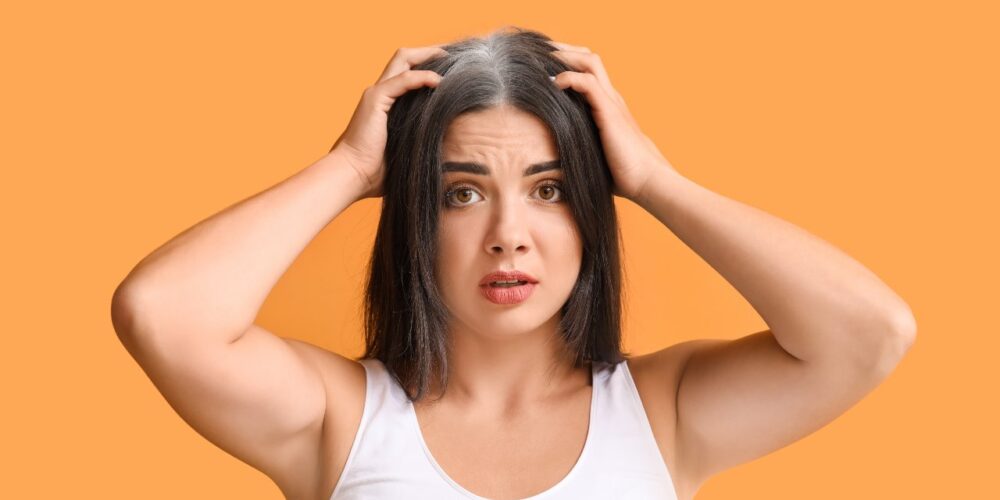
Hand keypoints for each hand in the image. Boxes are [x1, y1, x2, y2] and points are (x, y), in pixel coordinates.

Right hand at [329, 45, 447, 198]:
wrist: (352, 176)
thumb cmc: (376, 172)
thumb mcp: (406, 150)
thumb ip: (422, 142)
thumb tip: (452, 151)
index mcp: (385, 103)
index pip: (407, 72)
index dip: (427, 66)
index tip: (452, 70)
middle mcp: (379, 93)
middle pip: (405, 57)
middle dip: (429, 52)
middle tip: (453, 55)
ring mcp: (376, 94)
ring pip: (403, 59)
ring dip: (428, 54)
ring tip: (450, 58)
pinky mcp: (376, 99)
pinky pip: (403, 79)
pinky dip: (423, 76)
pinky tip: (440, 81)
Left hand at [549, 41, 678, 200]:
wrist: (647, 181)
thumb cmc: (622, 175)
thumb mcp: (593, 154)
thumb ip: (577, 145)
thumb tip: (550, 158)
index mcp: (607, 105)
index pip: (587, 71)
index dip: (566, 63)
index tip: (541, 67)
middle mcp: (610, 97)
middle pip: (587, 58)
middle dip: (562, 51)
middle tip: (538, 54)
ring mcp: (612, 102)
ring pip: (589, 62)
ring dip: (564, 56)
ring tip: (543, 59)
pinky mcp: (609, 111)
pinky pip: (588, 82)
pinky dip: (569, 77)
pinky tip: (554, 83)